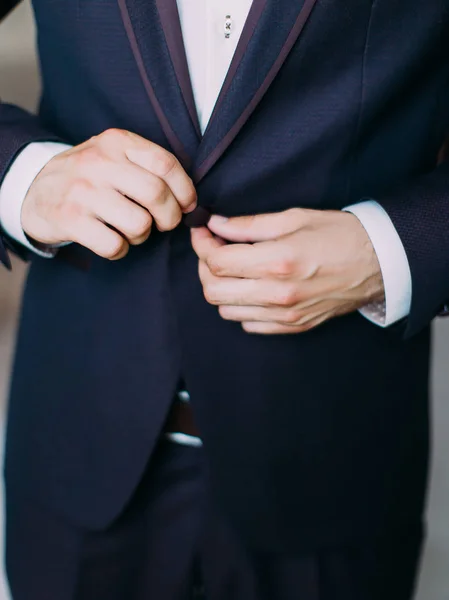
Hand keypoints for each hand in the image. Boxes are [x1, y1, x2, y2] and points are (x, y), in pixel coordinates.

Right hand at [21, 129, 196, 259]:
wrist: (33, 190)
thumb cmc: (87, 177)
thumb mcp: (112, 155)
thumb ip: (147, 166)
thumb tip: (190, 200)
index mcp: (116, 142)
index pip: (166, 163)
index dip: (184, 190)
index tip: (186, 205)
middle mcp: (99, 163)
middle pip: (157, 194)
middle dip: (170, 217)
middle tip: (165, 224)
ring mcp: (82, 191)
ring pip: (139, 224)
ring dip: (143, 236)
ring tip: (131, 231)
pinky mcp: (70, 219)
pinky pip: (115, 245)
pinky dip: (120, 250)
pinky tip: (111, 241)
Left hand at [190, 208, 383, 333]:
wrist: (378, 263)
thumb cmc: (340, 235)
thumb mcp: (294, 218)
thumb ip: (249, 225)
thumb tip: (215, 225)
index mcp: (277, 261)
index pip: (216, 262)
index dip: (202, 244)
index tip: (204, 232)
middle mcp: (277, 293)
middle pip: (213, 291)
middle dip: (205, 267)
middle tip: (215, 250)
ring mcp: (284, 314)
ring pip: (226, 310)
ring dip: (221, 288)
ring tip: (234, 268)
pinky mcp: (292, 326)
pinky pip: (249, 324)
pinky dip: (241, 307)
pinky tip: (252, 288)